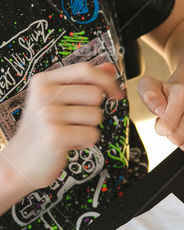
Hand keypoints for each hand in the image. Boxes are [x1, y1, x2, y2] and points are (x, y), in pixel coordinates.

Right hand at [2, 62, 121, 193]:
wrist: (21, 161)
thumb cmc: (42, 130)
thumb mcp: (58, 100)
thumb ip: (83, 82)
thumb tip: (109, 68)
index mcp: (44, 80)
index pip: (86, 70)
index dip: (107, 80)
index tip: (116, 92)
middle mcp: (44, 93)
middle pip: (96, 94)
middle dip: (93, 111)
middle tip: (73, 121)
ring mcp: (49, 114)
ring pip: (97, 116)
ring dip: (88, 128)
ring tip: (68, 131)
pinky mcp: (56, 135)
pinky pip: (93, 134)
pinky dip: (85, 142)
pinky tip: (67, 143)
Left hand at [137, 75, 183, 153]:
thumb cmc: (168, 93)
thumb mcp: (150, 86)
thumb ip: (148, 93)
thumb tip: (159, 110)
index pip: (167, 126)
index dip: (159, 127)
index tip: (162, 118)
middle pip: (178, 139)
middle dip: (171, 135)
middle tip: (173, 122)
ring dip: (182, 140)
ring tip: (182, 126)